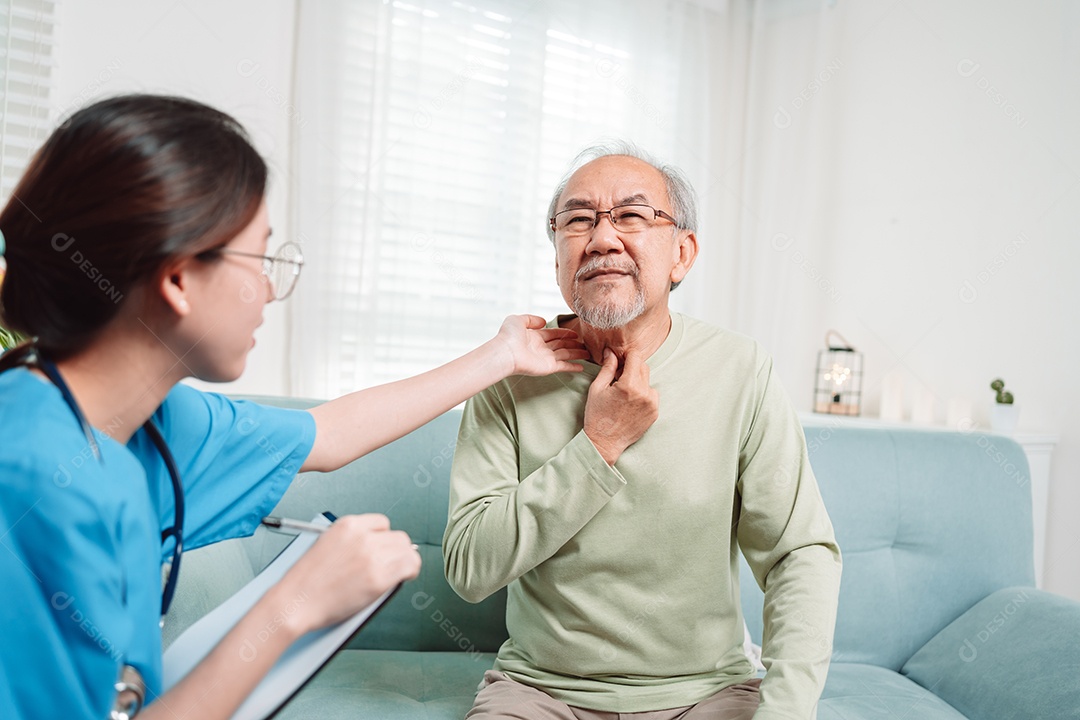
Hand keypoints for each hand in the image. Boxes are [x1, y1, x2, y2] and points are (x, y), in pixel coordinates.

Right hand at [277, 514, 420, 632]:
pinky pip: (410, 566)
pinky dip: (411, 571)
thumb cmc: (306, 582)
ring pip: (406, 550)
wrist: (295, 602)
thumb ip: (352, 542)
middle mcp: (363, 536)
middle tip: (393, 563)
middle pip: (398, 537)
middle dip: (397, 550)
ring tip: (401, 571)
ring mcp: (372, 556)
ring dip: (405, 561)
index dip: (384, 538)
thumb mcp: (327, 544)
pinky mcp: (378, 578)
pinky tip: (407, 577)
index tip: (384, 549)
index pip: (382, 523)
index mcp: (348, 525)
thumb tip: (377, 548)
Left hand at [495, 314, 589, 376]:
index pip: (553, 334)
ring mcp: (545, 358)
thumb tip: (544, 322)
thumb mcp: (518, 320)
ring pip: (566, 354)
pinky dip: (573, 367)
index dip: (565, 333)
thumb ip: (531, 319)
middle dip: (573, 344)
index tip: (576, 333)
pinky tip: (582, 366)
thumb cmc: (508, 336)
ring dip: (577, 354)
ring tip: (588, 353)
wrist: (505, 352)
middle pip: (562, 344)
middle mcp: (541, 348)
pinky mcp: (548, 367)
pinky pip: (564, 366)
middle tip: (585, 344)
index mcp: (535, 336)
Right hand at [584, 348, 658, 464]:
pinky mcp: (655, 412)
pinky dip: (643, 394)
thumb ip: (607, 368)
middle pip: (643, 367)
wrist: (604, 442)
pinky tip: (630, 403)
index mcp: (628, 385)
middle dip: (631, 368)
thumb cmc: (597, 415)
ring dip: (638, 381)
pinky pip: (652, 394)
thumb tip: (611, 352)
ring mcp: (652, 404)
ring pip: (648, 380)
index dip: (626, 356)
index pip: (635, 357)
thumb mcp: (597, 388)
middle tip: (618, 379)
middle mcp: (644, 393)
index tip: (619, 361)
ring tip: (624, 394)